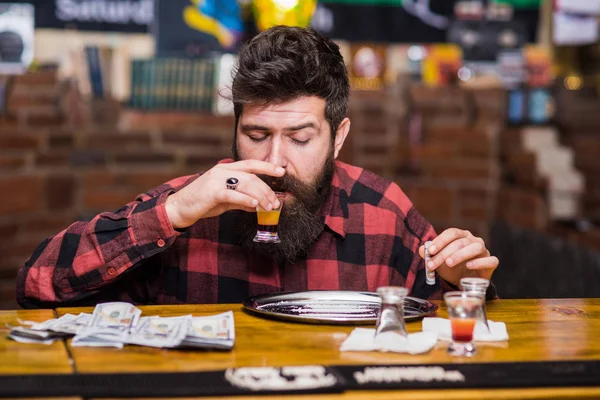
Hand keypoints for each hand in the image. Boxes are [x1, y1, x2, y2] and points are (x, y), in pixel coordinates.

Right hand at [165, 160, 284, 228]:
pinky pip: (233, 195)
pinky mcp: (211, 192)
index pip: (250, 164)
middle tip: (275, 202)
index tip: (281, 171)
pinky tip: (255, 205)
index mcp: (225, 169)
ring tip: (268, 207)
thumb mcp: (225, 201)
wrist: (179, 208)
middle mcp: (222, 171)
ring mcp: (216, 180)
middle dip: (266, 190)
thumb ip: (240, 200)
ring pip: (245, 184)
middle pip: (251, 177)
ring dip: (260, 196)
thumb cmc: (202, 203)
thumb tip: (257, 205)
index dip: (267, 167)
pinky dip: (246, 199)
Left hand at [418, 228, 498, 286]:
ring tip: (449, 263)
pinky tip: (469, 266)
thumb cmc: (452, 268)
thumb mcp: (438, 262)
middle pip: (460, 242)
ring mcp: (484, 251)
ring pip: (475, 248)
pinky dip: (479, 262)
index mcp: (461, 236)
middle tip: (433, 264)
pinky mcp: (491, 262)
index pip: (452, 233)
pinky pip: (490, 260)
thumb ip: (429, 255)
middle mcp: (474, 240)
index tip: (430, 251)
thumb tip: (421, 250)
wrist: (465, 282)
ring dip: (460, 255)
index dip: (440, 240)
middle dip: (444, 253)